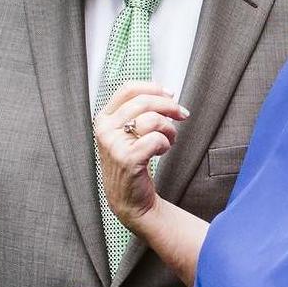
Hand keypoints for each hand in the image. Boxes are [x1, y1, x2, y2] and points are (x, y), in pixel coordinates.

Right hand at [94, 82, 187, 229]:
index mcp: (104, 118)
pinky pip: (156, 139)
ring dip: (169, 128)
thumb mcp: (129, 133)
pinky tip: (162, 151)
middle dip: (169, 106)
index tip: (171, 94)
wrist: (129, 198)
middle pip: (143, 101)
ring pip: (152, 119)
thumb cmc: (134, 162)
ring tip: (169, 140)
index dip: (153, 88)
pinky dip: (166, 143)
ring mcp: (113, 144)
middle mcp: (105, 129)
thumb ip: (140, 112)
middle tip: (183, 114)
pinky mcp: (127, 158)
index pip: (128, 89)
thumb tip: (166, 92)